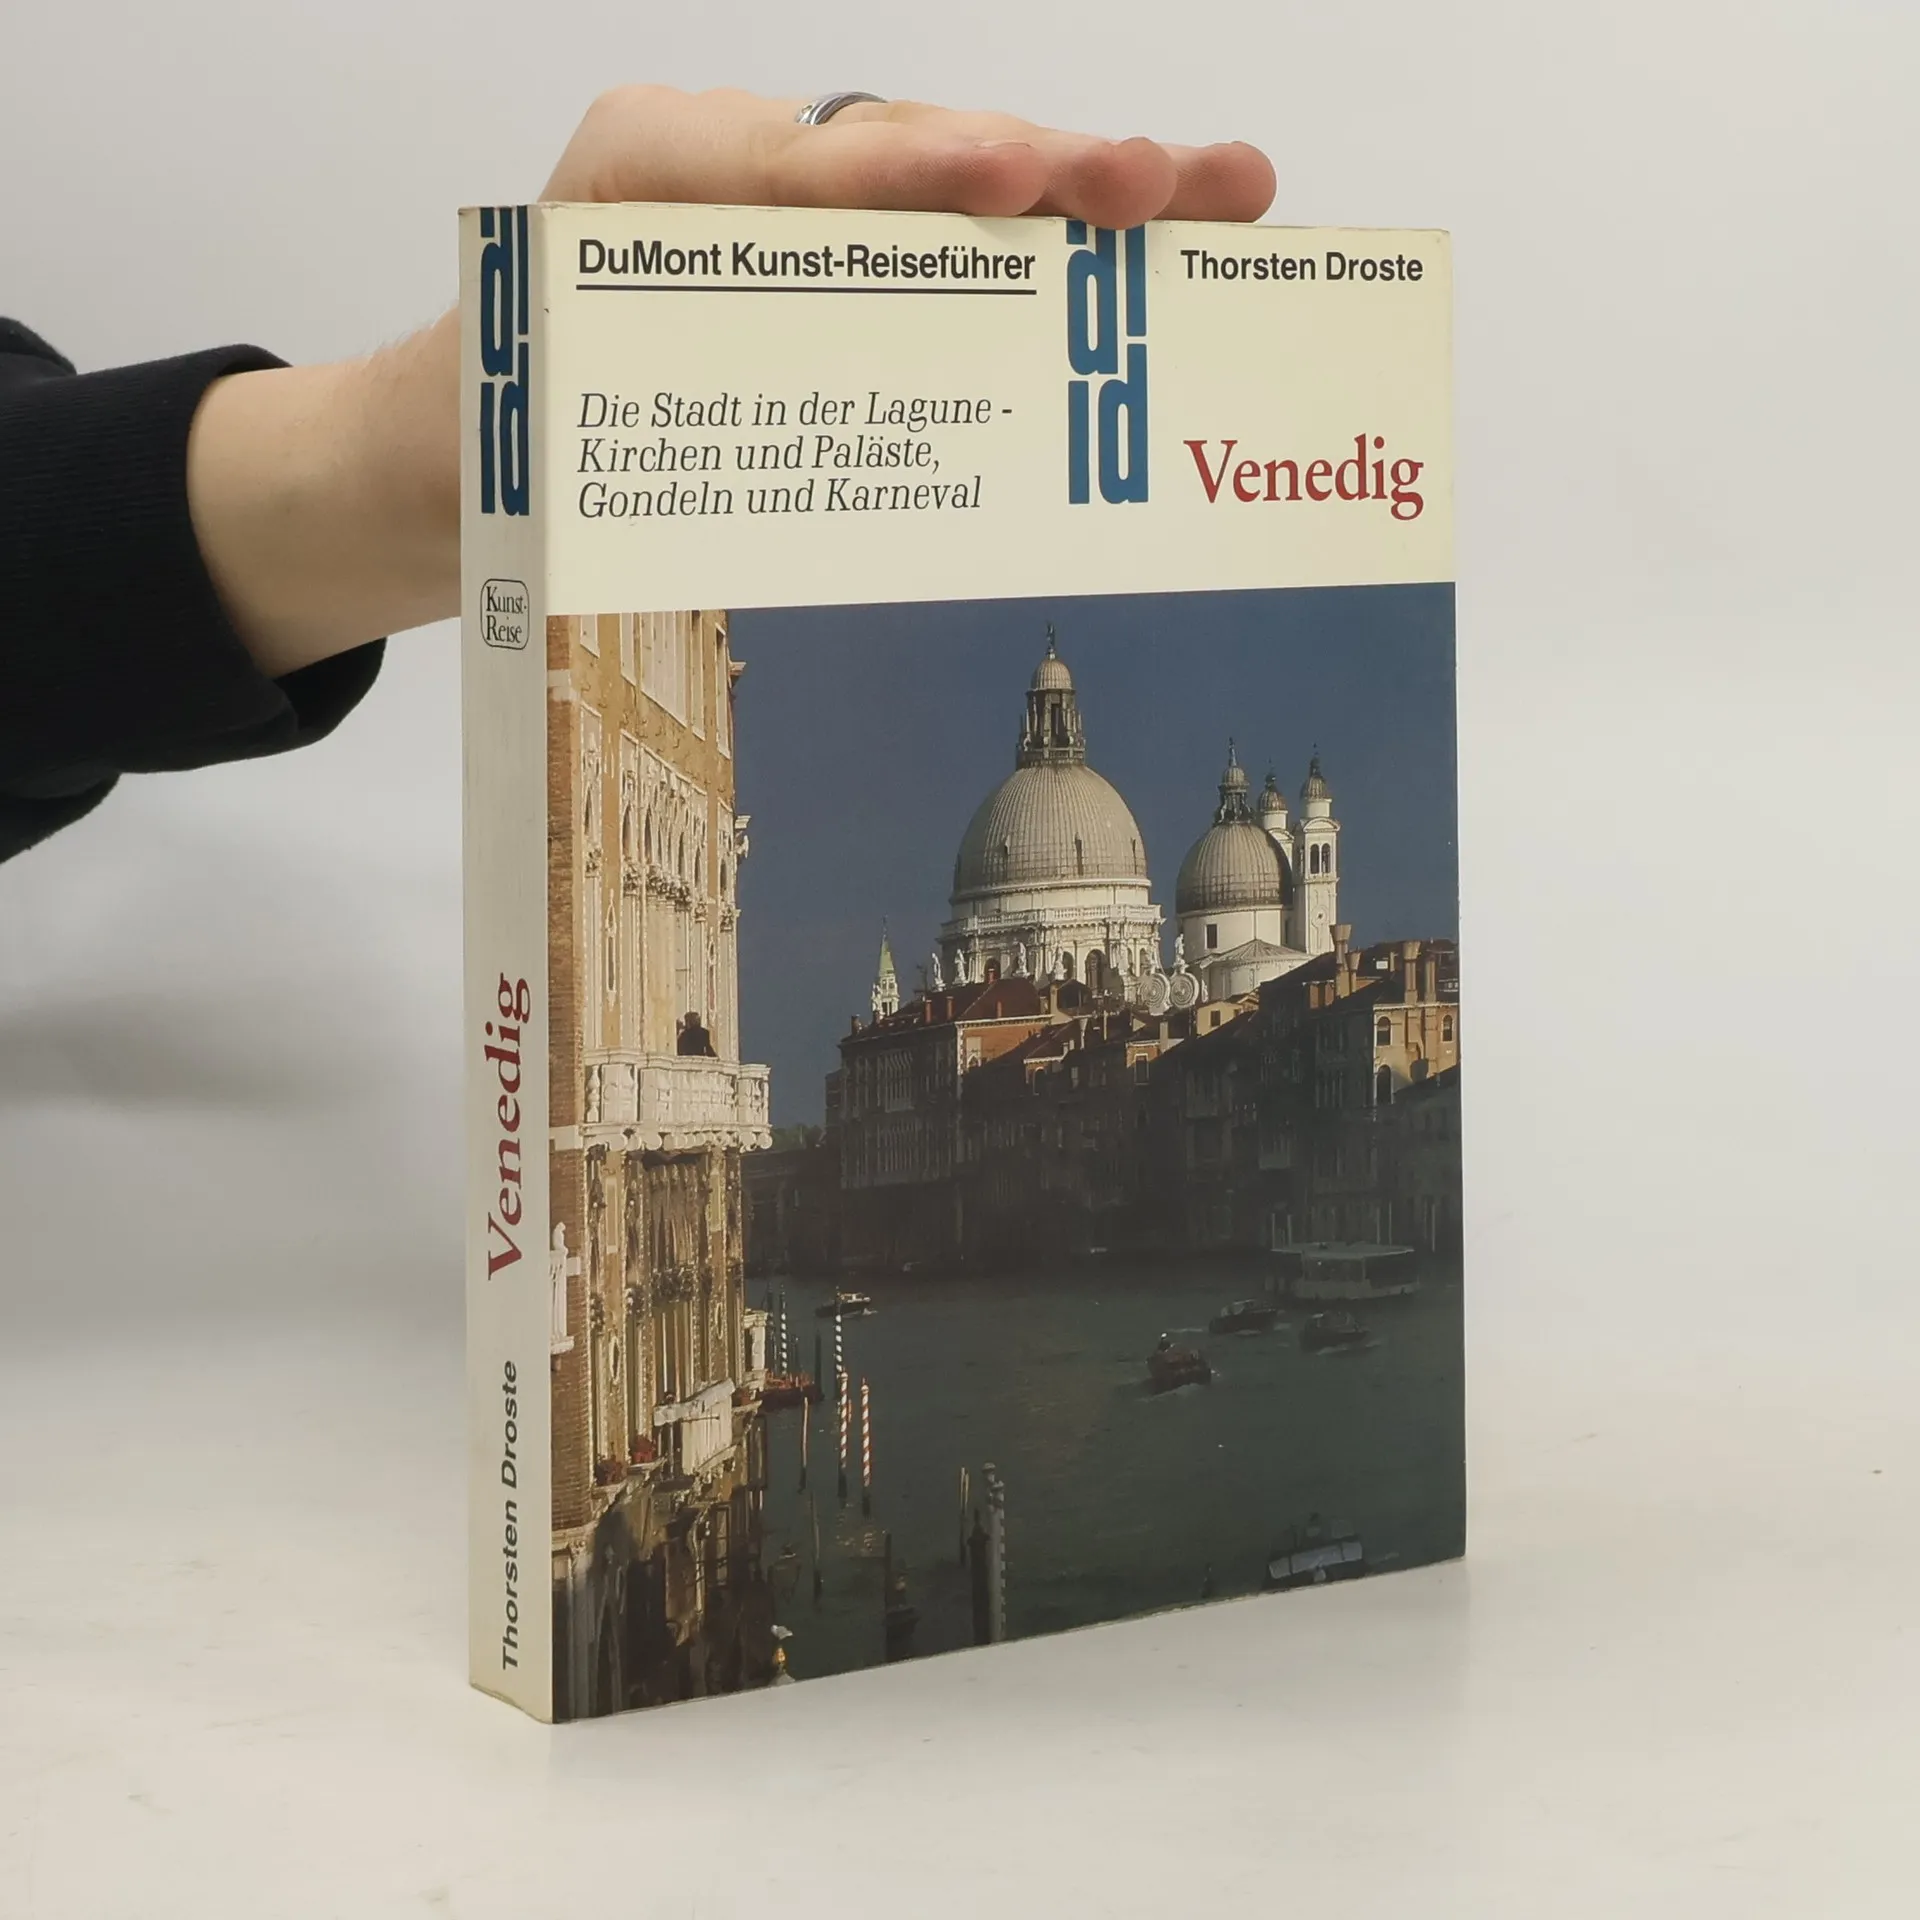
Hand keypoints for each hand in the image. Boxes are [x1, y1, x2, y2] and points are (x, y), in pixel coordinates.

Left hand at [188, 90, 1275, 678]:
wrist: (432, 463)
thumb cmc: (478, 442)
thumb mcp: (530, 433)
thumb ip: (626, 423)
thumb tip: (771, 493)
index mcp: (651, 180)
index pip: (803, 167)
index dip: (917, 173)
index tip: (1014, 183)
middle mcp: (735, 177)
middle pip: (914, 156)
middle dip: (1050, 172)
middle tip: (1172, 187)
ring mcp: (790, 224)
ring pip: (952, 200)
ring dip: (1087, 207)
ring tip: (1218, 201)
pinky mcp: (825, 283)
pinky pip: (946, 264)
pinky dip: (1047, 273)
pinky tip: (1147, 271)